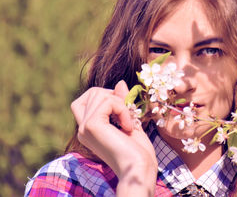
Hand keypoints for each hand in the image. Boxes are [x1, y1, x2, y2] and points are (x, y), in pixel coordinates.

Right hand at [71, 80, 156, 195]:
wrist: (139, 168)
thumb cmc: (138, 151)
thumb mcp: (130, 121)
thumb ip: (122, 103)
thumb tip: (119, 83)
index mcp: (88, 129)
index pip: (83, 100)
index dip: (104, 96)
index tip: (122, 108)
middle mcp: (82, 129)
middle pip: (91, 92)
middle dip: (113, 96)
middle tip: (127, 114)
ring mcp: (84, 127)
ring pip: (99, 93)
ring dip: (120, 104)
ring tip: (128, 123)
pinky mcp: (91, 126)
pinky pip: (107, 101)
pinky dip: (122, 109)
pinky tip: (128, 126)